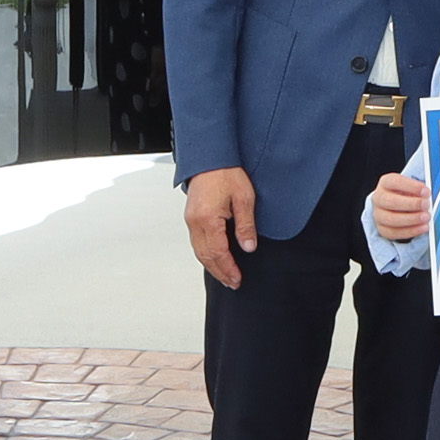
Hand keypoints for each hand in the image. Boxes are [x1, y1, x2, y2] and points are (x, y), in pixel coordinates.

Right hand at [186, 167, 259, 288]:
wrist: (210, 156)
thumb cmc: (226, 172)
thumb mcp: (244, 198)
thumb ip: (246, 225)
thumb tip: (249, 246)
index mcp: (208, 218)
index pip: (218, 253)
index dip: (228, 268)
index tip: (237, 278)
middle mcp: (195, 221)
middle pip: (206, 256)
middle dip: (220, 272)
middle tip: (232, 282)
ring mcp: (191, 219)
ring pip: (199, 251)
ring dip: (212, 266)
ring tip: (225, 275)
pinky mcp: (191, 216)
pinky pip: (196, 242)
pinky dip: (206, 255)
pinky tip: (214, 258)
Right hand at [372, 172, 430, 243]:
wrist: (397, 205)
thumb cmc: (406, 194)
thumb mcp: (412, 187)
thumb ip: (420, 190)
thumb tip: (430, 195)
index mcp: (386, 183)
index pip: (395, 182)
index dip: (411, 186)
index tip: (426, 191)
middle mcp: (379, 198)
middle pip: (391, 201)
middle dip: (411, 204)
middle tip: (426, 205)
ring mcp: (378, 214)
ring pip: (391, 219)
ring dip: (411, 219)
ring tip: (426, 217)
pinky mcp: (382, 229)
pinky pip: (394, 232)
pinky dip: (411, 231)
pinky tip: (423, 228)